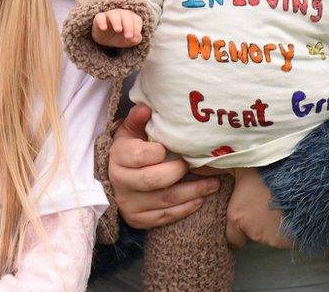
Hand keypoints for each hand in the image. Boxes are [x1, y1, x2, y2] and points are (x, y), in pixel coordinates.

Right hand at [92, 9, 142, 47]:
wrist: (105, 40)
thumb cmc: (120, 37)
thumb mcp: (129, 41)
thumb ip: (135, 39)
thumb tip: (137, 38)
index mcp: (131, 18)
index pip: (136, 20)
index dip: (137, 29)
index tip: (134, 39)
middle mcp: (121, 14)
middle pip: (126, 16)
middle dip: (128, 26)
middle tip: (128, 37)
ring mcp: (109, 15)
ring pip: (114, 14)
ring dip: (117, 21)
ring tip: (118, 30)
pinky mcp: (99, 18)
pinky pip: (100, 17)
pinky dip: (102, 21)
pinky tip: (104, 28)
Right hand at [109, 105, 219, 228]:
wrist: (115, 178)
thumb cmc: (129, 149)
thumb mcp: (130, 131)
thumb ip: (138, 118)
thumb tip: (146, 108)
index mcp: (118, 157)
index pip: (140, 156)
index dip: (159, 152)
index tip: (171, 147)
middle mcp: (121, 183)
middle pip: (154, 180)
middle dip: (180, 172)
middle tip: (195, 164)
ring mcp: (129, 204)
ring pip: (165, 200)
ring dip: (193, 192)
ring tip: (214, 183)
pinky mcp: (138, 219)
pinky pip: (165, 217)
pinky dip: (186, 208)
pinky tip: (200, 199)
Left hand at [225, 168, 292, 248]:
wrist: (300, 179)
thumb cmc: (269, 171)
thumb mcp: (241, 168)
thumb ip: (220, 171)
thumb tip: (197, 167)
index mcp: (237, 217)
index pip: (232, 239)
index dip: (237, 231)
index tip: (244, 221)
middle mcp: (252, 232)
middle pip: (252, 236)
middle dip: (256, 225)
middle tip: (263, 207)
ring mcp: (272, 239)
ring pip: (269, 238)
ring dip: (272, 227)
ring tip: (279, 208)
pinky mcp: (290, 242)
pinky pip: (286, 239)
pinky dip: (288, 230)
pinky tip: (291, 214)